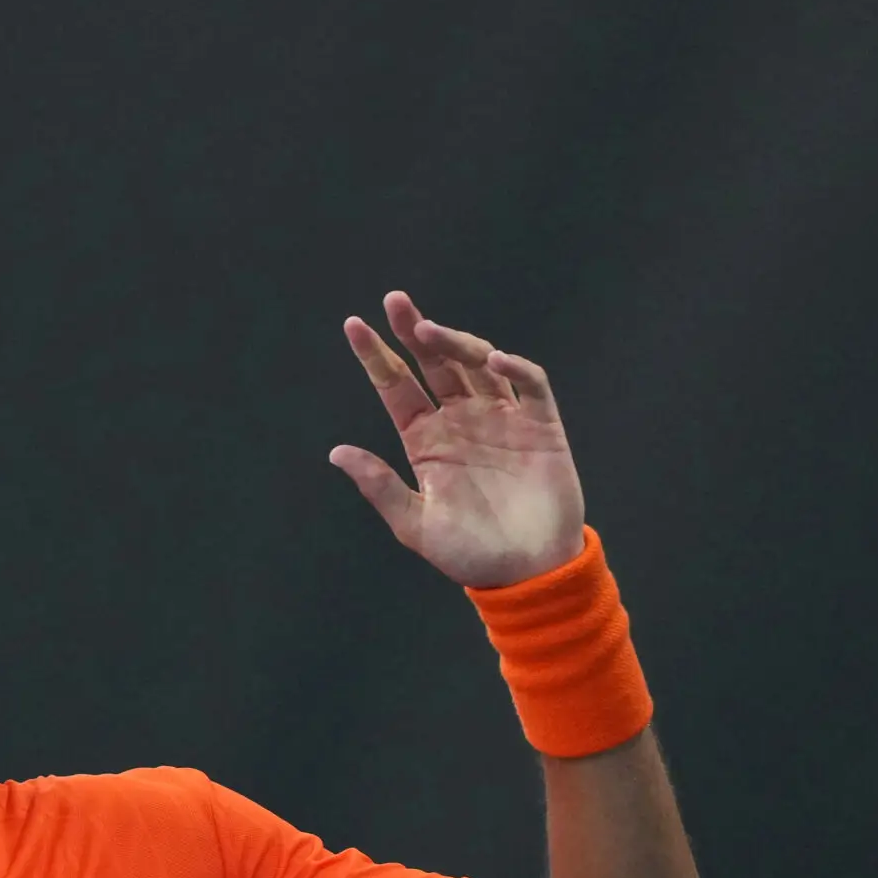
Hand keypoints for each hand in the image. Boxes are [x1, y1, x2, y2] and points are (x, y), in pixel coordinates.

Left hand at [330, 291, 584, 587]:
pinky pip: (530, 384)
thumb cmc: (471, 556)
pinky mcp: (541, 426)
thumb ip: (380, 486)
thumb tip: (336, 452)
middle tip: (396, 302)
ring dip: (456, 343)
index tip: (354, 326)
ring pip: (477, 364)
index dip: (376, 356)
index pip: (397, 387)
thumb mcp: (416, 525)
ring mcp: (502, 419)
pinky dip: (515, 368)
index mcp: (427, 440)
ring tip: (432, 332)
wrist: (529, 576)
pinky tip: (494, 361)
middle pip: (435, 363)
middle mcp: (462, 421)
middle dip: (415, 331)